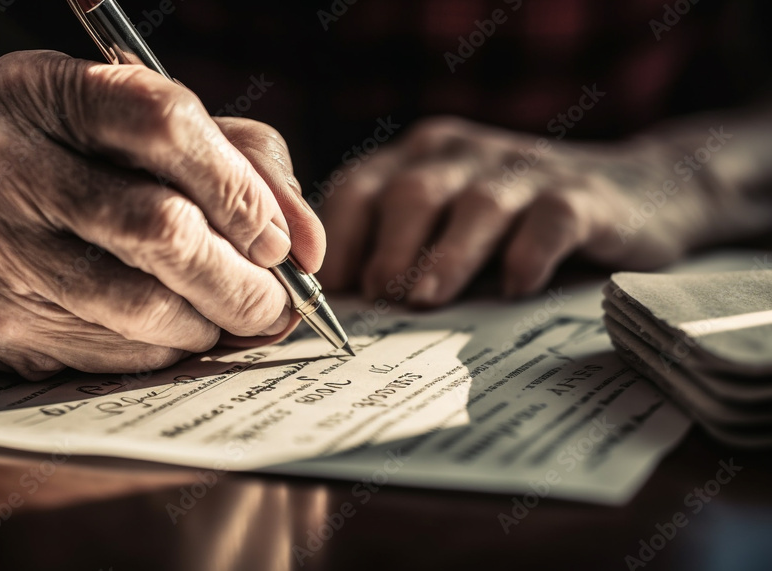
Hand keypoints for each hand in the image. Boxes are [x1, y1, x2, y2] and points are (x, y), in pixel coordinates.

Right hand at [0, 51, 324, 378]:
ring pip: (143, 304)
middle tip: (277, 303)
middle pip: (159, 227)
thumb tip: (307, 246)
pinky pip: (116, 351)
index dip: (239, 189)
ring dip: (210, 322)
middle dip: (242, 280)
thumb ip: (242, 165)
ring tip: (226, 316)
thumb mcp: (152, 139)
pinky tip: (170, 332)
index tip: (279, 241)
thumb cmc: (84, 175)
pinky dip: (166, 350)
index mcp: (41, 88)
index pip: (162, 122)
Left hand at [318, 116, 718, 304]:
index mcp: (419, 158)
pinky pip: (550, 221)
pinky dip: (531, 253)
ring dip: (447, 255)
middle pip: (412, 192)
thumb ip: (402, 249)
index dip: (337, 238)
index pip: (359, 188)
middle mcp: (464, 155)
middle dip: (388, 245)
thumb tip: (346, 313)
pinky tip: (517, 286)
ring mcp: (522, 171)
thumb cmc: (514, 224)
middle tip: (377, 295)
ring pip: (477, 207)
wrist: (634, 189)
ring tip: (424, 298)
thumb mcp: (449, 223)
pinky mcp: (581, 196)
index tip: (327, 291)